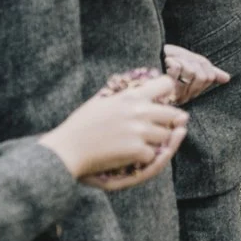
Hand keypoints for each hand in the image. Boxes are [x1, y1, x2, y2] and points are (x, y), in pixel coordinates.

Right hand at [41, 80, 187, 182]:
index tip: (165, 100)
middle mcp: (138, 111)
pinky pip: (153, 154)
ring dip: (157, 142)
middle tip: (157, 129)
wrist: (66, 150)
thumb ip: (119, 93)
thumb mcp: (100, 101)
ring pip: (166, 136)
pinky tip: (129, 157)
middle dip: (169, 122)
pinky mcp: (136, 149)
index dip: (168, 92)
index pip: (166, 84)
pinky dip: (144, 158)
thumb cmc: (80, 126)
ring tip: (140, 143)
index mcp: (130, 96)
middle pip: (174, 115)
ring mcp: (139, 131)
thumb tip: (131, 83)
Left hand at [163, 45, 227, 104]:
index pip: (209, 76)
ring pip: (193, 72)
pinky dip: (174, 60)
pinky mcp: (162, 87)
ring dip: (182, 60)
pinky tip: (165, 63)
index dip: (202, 64)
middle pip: (203, 75)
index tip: (189, 60)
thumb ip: (209, 70)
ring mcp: (174, 93)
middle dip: (192, 61)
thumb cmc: (167, 59)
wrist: (146, 55)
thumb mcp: (191, 63)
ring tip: (170, 60)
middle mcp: (185, 96)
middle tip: (179, 59)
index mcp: (192, 91)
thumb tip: (227, 78)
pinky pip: (178, 69)